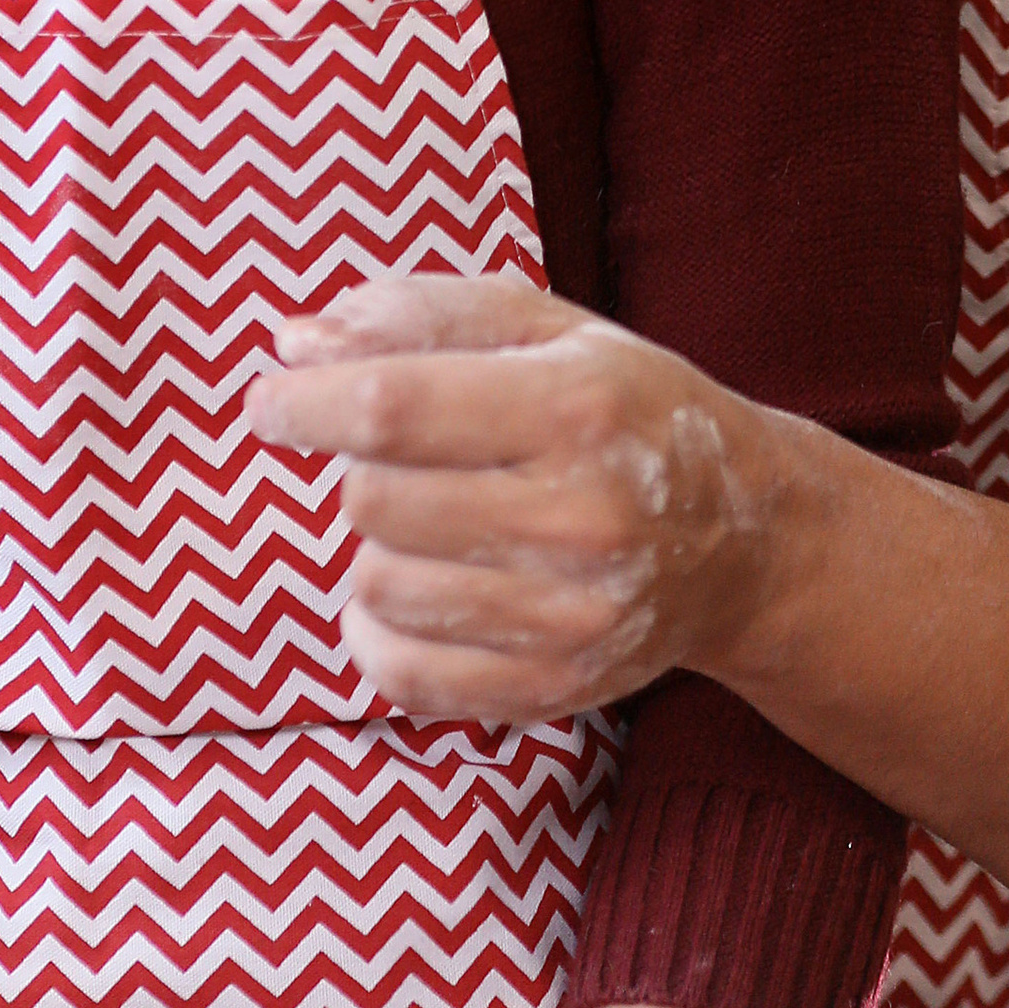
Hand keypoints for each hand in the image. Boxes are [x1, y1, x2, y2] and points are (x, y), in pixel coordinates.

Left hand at [247, 273, 783, 717]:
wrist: (742, 540)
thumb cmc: (624, 410)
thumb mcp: (546, 327)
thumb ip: (419, 316)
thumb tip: (293, 341)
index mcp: (576, 408)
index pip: (394, 410)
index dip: (306, 404)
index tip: (266, 401)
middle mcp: (579, 518)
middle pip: (373, 501)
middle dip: (361, 467)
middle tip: (408, 454)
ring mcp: (568, 619)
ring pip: (377, 586)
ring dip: (376, 544)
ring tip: (433, 517)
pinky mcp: (551, 691)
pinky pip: (399, 674)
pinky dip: (380, 628)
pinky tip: (423, 586)